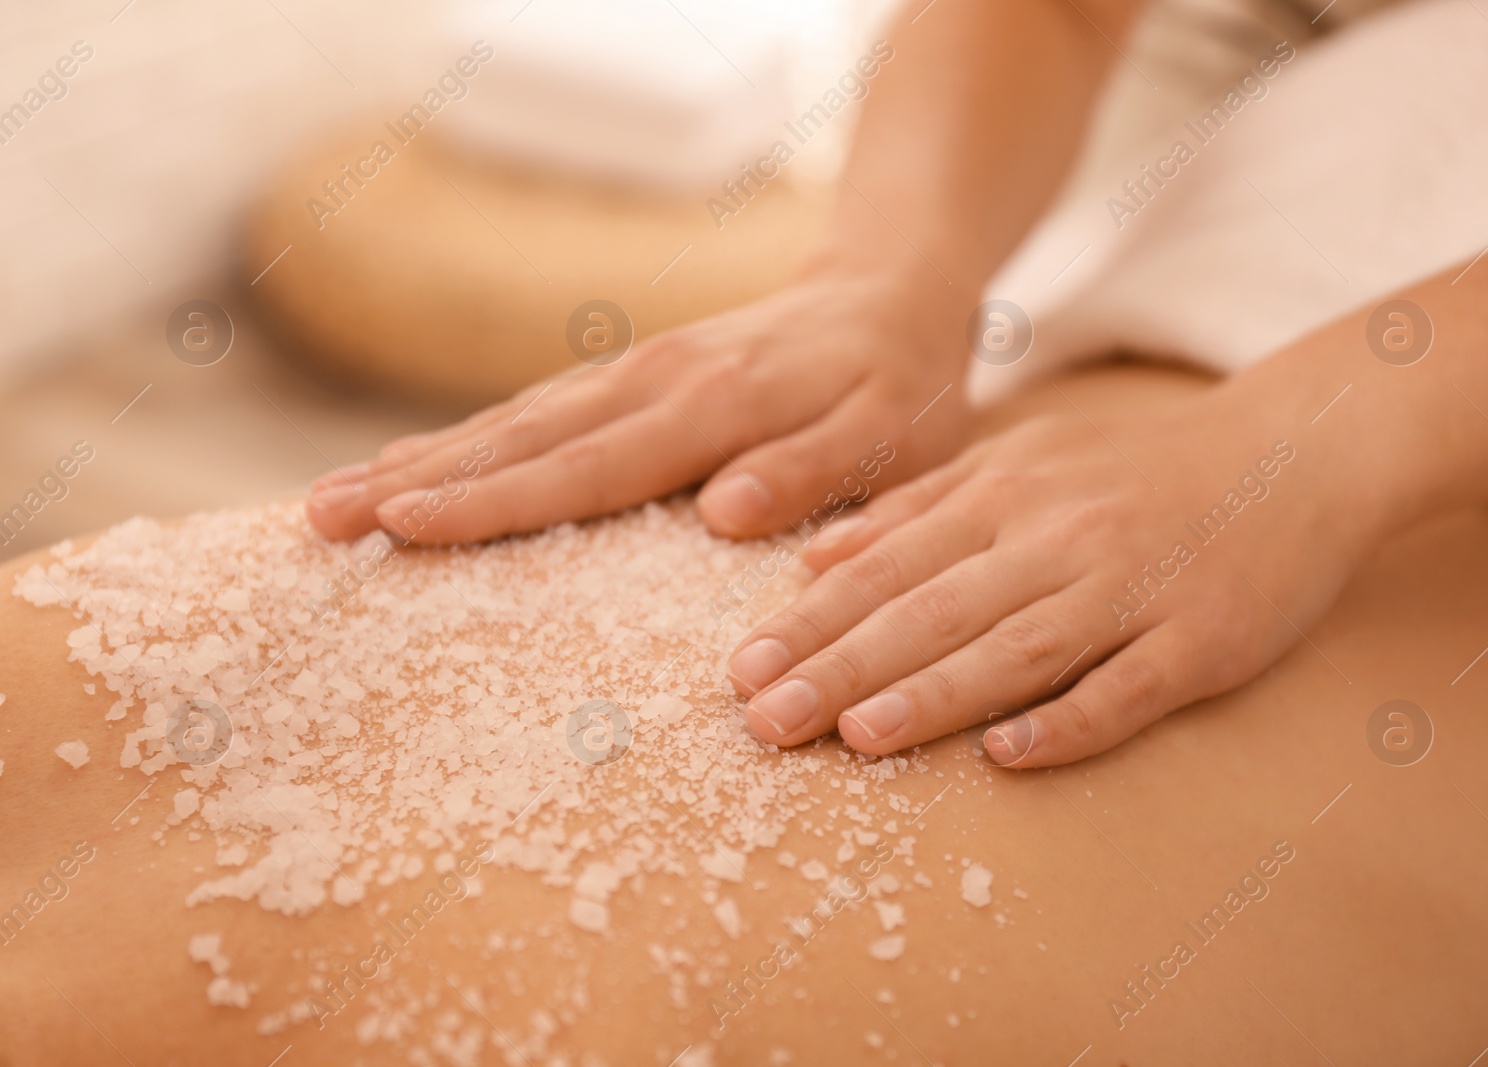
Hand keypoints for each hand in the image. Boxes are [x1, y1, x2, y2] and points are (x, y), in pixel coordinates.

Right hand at [303, 268, 971, 543]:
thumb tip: (722, 515)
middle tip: (319, 522)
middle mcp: (655, 384)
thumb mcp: (892, 438)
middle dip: (417, 482)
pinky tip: (416, 470)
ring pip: (512, 423)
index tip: (403, 524)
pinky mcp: (629, 378)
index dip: (493, 501)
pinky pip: (537, 414)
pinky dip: (469, 443)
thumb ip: (814, 472)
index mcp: (714, 409)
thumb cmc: (897, 387)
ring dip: (421, 460)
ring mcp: (634, 375)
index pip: (587, 466)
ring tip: (331, 502)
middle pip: (520, 440)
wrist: (887, 295)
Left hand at [725, 396, 1380, 767]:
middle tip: (764, 719)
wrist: (1294, 450)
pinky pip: (1129, 686)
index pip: (889, 567)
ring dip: (932, 693)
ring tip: (854, 737)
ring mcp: (1132, 586)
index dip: (812, 622)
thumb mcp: (1021, 458)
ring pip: (1017, 646)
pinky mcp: (1204, 638)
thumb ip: (918, 506)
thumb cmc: (1138, 468)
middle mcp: (1057, 536)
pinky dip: (1069, 720)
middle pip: (934, 610)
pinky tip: (1008, 758)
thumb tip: (816, 557)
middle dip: (841, 667)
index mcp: (1006, 494)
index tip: (742, 670)